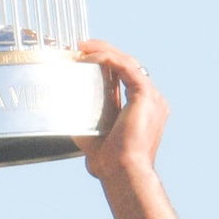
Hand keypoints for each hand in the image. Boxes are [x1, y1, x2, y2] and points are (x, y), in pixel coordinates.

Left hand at [75, 39, 165, 182]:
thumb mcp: (93, 133)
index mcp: (144, 109)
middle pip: (128, 64)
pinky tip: (89, 57)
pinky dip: (107, 57)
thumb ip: (86, 118)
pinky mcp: (146, 94)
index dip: (107, 64)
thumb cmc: (109, 162)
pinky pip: (125, 66)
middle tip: (81, 46)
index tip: (84, 58)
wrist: (123, 172)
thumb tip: (65, 112)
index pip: (126, 77)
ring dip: (104, 50)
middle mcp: (152, 100)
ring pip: (127, 61)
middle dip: (104, 51)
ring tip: (82, 46)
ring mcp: (152, 97)